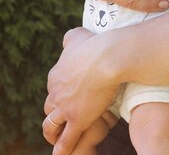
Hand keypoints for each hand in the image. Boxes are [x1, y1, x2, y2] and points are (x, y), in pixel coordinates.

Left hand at [43, 27, 117, 154]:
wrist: (108, 57)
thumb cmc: (96, 45)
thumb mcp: (78, 36)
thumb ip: (70, 39)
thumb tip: (67, 41)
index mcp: (56, 75)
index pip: (54, 87)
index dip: (60, 92)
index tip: (67, 95)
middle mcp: (56, 92)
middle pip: (49, 106)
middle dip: (54, 112)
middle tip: (60, 117)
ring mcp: (65, 107)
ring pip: (51, 125)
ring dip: (52, 132)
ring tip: (55, 138)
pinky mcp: (77, 119)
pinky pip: (66, 139)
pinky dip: (62, 148)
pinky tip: (60, 154)